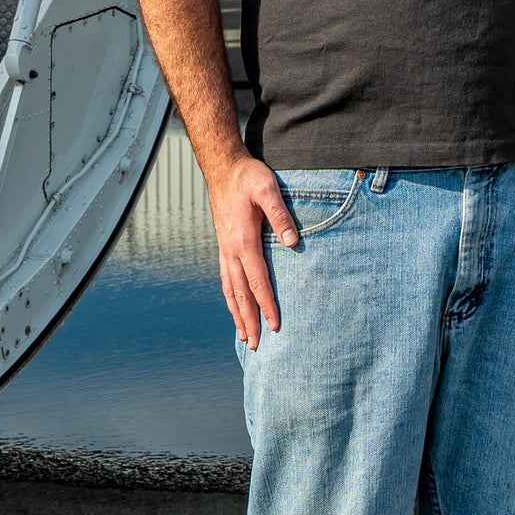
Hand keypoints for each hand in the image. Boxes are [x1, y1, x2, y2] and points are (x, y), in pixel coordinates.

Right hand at [205, 151, 299, 348]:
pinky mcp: (223, 245)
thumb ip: (280, 215)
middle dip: (249, 320)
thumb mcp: (268, 189)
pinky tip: (234, 305)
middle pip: (240, 294)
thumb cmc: (248, 176)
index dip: (267, 304)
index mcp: (243, 241)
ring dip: (237, 314)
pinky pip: (225, 279)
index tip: (275, 325)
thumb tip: (292, 242)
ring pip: (229, 290)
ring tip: (243, 336)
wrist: (223, 168)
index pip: (257, 281)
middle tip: (256, 346)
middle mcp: (230, 250)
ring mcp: (224, 249)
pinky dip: (230, 298)